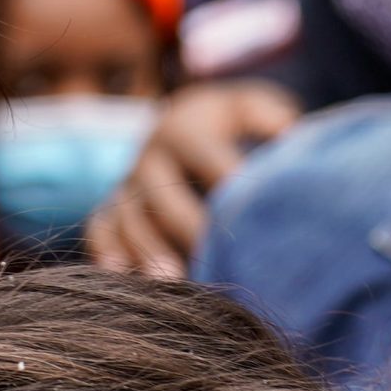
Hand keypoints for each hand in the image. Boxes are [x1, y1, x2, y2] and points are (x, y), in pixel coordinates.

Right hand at [84, 81, 300, 278]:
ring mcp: (124, 187)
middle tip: (214, 258)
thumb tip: (290, 138)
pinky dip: (108, 255)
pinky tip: (122, 278)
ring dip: (147, 251)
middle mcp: (147, 158)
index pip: (205, 157)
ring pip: (129, 220)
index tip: (256, 212)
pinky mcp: (108, 211)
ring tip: (170, 281)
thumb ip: (271, 119)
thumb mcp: (248, 108)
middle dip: (188, 228)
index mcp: (182, 129)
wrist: (175, 126)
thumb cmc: (226, 125)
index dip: (228, 181)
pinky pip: (100, 233)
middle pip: (164, 196)